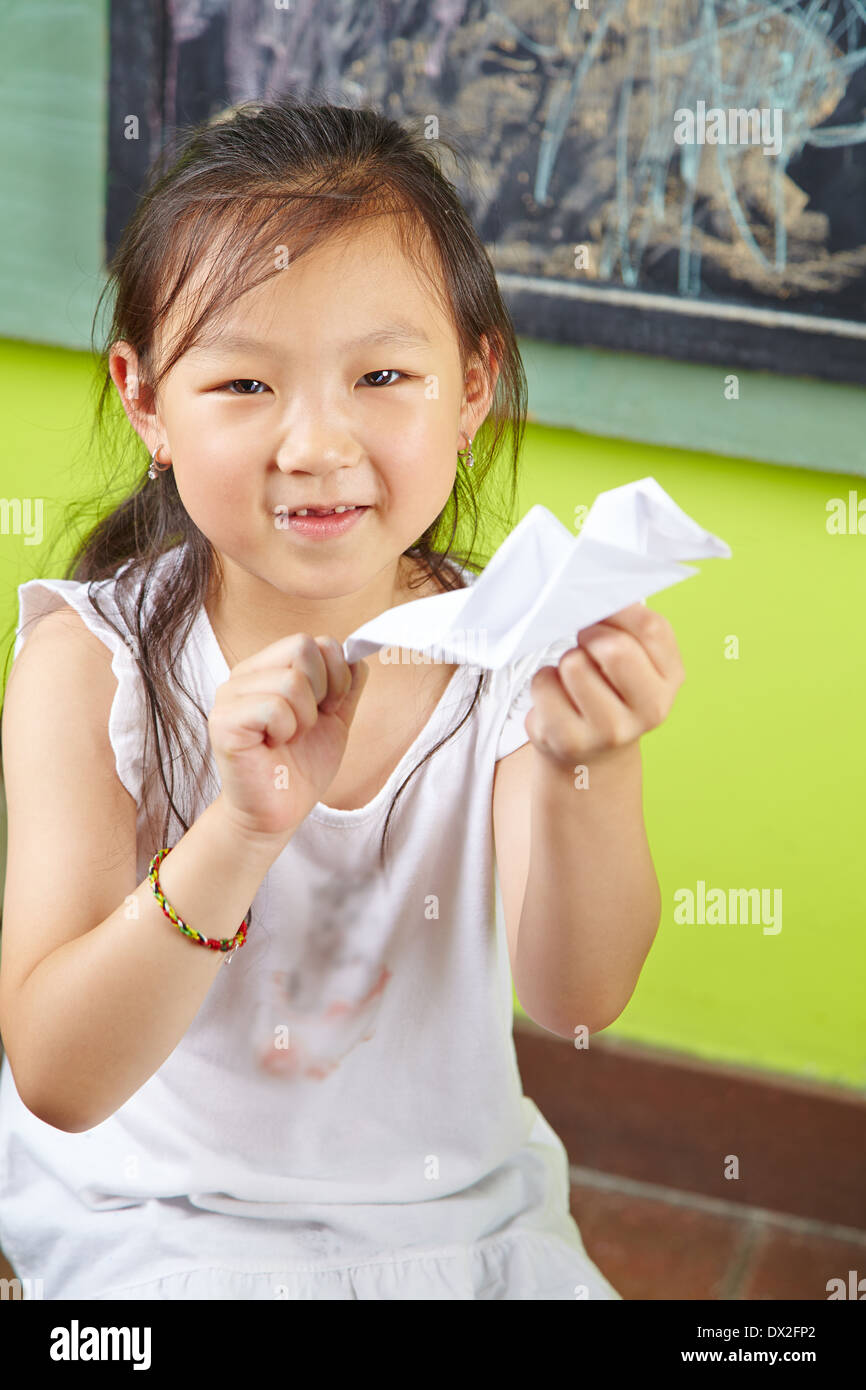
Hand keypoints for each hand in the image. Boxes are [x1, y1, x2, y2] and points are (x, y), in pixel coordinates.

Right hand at [208, 634, 368, 838]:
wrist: (278, 813)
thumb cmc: (300, 767)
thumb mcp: (335, 719)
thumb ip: (347, 685)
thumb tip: (358, 655)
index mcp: (268, 668)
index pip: (315, 642)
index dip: (335, 677)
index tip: (326, 710)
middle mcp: (245, 675)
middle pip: (302, 648)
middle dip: (321, 692)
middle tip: (306, 726)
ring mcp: (229, 696)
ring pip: (292, 681)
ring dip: (303, 719)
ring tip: (288, 738)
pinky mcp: (224, 722)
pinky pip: (274, 707)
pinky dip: (286, 730)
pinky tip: (273, 746)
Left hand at [524, 603, 685, 768]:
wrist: (591, 756)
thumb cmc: (610, 692)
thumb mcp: (636, 660)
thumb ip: (628, 625)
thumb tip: (598, 590)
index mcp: (670, 679)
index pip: (651, 628)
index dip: (618, 611)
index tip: (602, 613)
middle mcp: (649, 710)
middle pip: (614, 648)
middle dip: (590, 636)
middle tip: (585, 644)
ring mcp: (610, 730)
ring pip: (574, 664)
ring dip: (566, 661)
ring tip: (574, 679)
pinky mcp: (570, 741)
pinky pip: (545, 684)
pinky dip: (544, 683)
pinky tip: (557, 699)